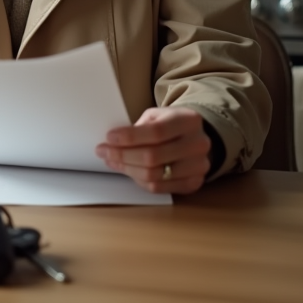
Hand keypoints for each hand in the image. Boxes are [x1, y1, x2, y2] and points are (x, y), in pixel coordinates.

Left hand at [96, 107, 211, 194]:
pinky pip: (159, 187)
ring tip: (112, 161)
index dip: (130, 137)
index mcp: (189, 120)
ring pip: (154, 175)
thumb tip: (114, 142)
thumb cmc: (172, 125)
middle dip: (122, 155)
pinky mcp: (193, 183)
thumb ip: (140, 126)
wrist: (197, 138)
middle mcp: (198, 144)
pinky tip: (128, 170)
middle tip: (103, 151)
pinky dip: (138, 180)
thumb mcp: (158, 115)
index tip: (109, 138)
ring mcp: (198, 167)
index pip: (156, 132)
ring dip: (127, 169)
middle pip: (153, 157)